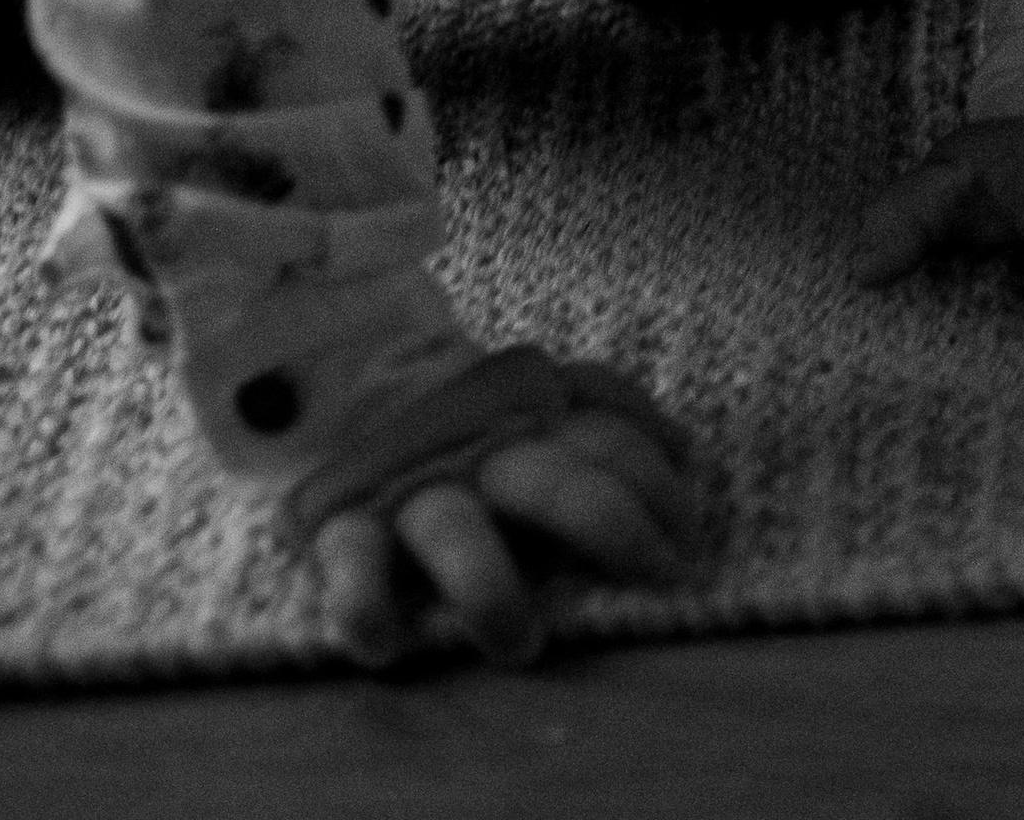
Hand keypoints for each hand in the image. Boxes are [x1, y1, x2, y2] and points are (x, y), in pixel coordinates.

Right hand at [287, 348, 705, 673]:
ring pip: (457, 536)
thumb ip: (601, 407)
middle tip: (656, 578)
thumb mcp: (534, 394)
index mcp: (531, 419)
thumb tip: (685, 446)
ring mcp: (414, 492)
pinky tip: (390, 645)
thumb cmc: (461, 414)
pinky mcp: (342, 527)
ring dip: (493, 592)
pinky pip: (353, 572)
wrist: (333, 376)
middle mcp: (480, 453)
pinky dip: (366, 608)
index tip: (690, 543)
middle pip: (556, 483)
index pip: (611, 441)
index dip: (660, 489)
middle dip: (613, 527)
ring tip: (522, 645)